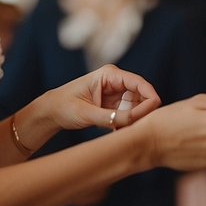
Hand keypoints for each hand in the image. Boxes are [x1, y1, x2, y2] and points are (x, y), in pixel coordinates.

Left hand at [34, 64, 159, 132]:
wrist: (51, 112)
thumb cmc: (64, 107)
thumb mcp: (86, 113)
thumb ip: (111, 117)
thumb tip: (134, 120)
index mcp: (110, 74)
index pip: (139, 83)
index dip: (150, 97)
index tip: (154, 114)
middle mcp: (116, 81)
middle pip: (141, 95)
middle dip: (142, 112)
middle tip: (135, 128)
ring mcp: (116, 94)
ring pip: (137, 107)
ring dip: (134, 120)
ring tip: (121, 130)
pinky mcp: (115, 105)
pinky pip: (129, 114)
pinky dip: (127, 123)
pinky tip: (116, 131)